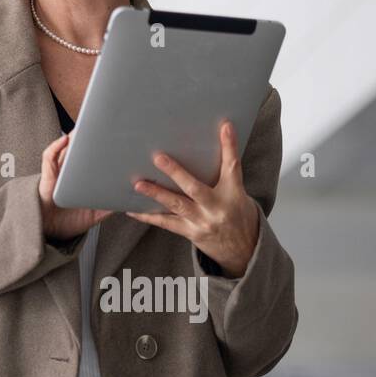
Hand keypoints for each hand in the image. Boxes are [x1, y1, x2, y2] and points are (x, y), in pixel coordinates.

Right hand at [38, 132, 113, 241]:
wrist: (49, 232)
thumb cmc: (68, 221)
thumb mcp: (94, 215)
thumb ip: (107, 207)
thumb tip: (129, 203)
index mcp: (82, 179)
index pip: (93, 158)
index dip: (103, 147)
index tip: (118, 139)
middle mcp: (70, 171)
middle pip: (81, 149)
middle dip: (91, 136)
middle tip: (105, 125)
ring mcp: (58, 172)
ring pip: (66, 148)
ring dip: (75, 135)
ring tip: (86, 125)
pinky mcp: (48, 175)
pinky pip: (50, 157)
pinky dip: (56, 146)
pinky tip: (65, 140)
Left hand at [124, 119, 260, 278]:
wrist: (244, 250)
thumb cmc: (238, 215)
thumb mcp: (238, 194)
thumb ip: (225, 175)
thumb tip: (215, 143)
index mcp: (233, 194)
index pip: (232, 167)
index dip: (229, 146)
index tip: (225, 126)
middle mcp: (217, 208)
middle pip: (195, 188)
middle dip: (176, 172)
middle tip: (158, 157)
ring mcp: (202, 222)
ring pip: (176, 205)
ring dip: (156, 193)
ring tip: (138, 184)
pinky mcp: (190, 232)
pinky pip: (165, 223)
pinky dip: (147, 216)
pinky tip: (131, 209)